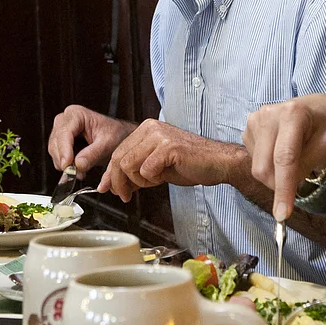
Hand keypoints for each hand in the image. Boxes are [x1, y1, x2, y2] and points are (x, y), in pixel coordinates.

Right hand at [46, 104, 137, 175]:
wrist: (119, 138)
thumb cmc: (116, 135)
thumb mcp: (108, 144)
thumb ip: (93, 154)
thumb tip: (77, 165)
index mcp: (77, 114)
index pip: (64, 132)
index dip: (64, 150)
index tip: (67, 165)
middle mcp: (65, 120)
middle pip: (56, 142)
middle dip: (64, 159)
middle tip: (76, 173)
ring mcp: (61, 131)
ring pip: (54, 151)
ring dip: (66, 164)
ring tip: (81, 172)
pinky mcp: (62, 143)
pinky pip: (58, 156)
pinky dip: (67, 166)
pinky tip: (79, 170)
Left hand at [96, 121, 248, 200]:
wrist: (218, 163)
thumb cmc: (190, 164)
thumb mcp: (156, 166)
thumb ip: (135, 170)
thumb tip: (114, 184)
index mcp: (146, 129)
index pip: (118, 152)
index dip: (110, 174)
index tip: (107, 188)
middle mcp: (150, 128)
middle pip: (119, 159)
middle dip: (119, 182)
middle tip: (125, 196)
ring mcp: (159, 136)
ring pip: (128, 165)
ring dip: (139, 181)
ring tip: (155, 182)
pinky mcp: (168, 147)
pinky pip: (146, 170)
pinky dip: (152, 180)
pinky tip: (164, 178)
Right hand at [242, 94, 325, 220]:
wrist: (315, 108)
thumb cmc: (325, 126)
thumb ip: (306, 165)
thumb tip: (285, 187)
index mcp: (292, 113)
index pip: (284, 158)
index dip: (283, 188)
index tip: (283, 215)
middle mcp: (268, 114)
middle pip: (264, 167)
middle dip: (279, 185)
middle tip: (298, 184)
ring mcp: (254, 120)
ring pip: (257, 167)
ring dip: (275, 175)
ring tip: (293, 159)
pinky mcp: (247, 128)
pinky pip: (254, 160)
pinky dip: (269, 165)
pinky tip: (280, 151)